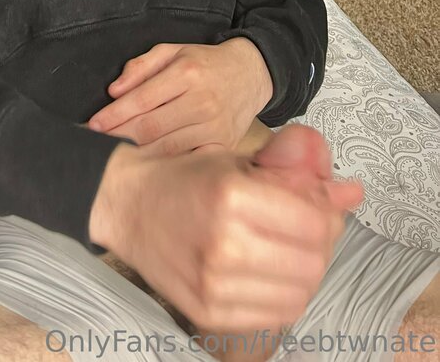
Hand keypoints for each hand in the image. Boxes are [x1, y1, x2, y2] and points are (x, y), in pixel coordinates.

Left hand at [87, 38, 273, 155]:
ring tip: (113, 156)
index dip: (113, 115)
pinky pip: (187, 161)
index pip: (140, 100)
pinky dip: (164, 166)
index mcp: (187, 73)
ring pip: (166, 148)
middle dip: (117, 137)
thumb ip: (140, 66)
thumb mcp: (173, 51)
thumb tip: (114, 90)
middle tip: (94, 144)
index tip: (92, 125)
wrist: (251, 74)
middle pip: (150, 128)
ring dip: (136, 154)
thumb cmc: (204, 63)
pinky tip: (145, 167)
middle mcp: (202, 101)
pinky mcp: (223, 146)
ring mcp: (215, 127)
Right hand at [88, 124, 363, 333]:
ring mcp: (214, 283)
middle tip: (302, 229)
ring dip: (302, 272)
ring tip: (283, 250)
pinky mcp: (207, 311)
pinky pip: (273, 315)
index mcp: (231, 195)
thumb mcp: (238, 162)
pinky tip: (266, 272)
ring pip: (298, 294)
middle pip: (312, 263)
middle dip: (318, 246)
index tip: (315, 206)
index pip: (315, 223)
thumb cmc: (184, 179)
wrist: (126, 205)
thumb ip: (297, 175)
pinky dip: (281, 295)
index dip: (326, 215)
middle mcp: (223, 243)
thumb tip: (352, 192)